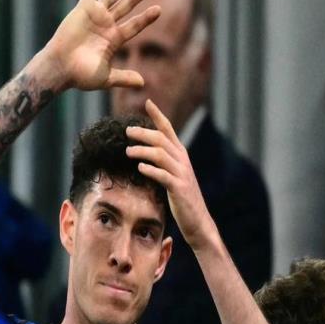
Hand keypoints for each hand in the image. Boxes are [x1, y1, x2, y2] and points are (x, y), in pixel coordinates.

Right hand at [44, 0, 159, 90]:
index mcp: (114, 40)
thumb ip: (123, 78)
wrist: (60, 68)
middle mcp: (107, 25)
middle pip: (128, 5)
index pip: (134, 25)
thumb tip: (143, 84)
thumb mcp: (105, 78)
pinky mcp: (84, 8)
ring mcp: (96, 15)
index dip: (146, 18)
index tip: (159, 10)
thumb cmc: (80, 76)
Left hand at [125, 99, 217, 249]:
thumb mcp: (174, 175)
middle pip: (161, 139)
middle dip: (144, 133)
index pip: (169, 129)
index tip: (148, 102)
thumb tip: (145, 153)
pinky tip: (140, 169)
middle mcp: (182, 161)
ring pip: (161, 155)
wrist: (198, 221)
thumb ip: (163, 162)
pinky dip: (151, 170)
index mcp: (180, 155)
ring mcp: (182, 174)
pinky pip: (163, 176)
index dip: (158, 115)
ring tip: (128, 152)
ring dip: (143, 151)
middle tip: (127, 131)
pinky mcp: (179, 189)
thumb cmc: (182, 198)